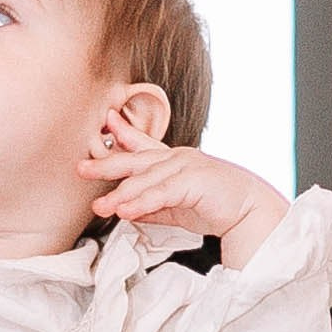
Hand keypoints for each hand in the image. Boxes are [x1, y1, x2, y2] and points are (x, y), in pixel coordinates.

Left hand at [82, 109, 288, 268]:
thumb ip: (150, 206)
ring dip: (120, 194)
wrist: (250, 211)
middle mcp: (177, 158)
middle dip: (106, 164)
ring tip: (100, 206)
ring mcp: (185, 167)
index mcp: (173, 160)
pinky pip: (161, 193)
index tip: (106, 121)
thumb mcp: (175, 206)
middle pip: (135, 159)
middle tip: (81, 168)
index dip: (123, 133)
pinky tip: (125, 211)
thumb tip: (125, 210)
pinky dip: (141, 202)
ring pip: (145, 180)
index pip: (143, 145)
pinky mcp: (193, 182)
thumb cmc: (216, 206)